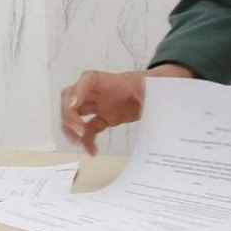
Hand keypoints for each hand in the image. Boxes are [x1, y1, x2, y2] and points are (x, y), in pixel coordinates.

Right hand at [60, 64, 194, 154]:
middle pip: (71, 97)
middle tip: (79, 131)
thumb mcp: (152, 88)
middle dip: (69, 114)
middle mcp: (99, 92)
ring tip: (80, 143)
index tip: (74, 104)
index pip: (87, 79)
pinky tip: (93, 151)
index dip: (77, 90)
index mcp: (109, 81)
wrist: (160, 93)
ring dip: (71, 128)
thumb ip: (146, 93)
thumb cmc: (154, 86)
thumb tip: (141, 101)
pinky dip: (87, 141)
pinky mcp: (104, 118)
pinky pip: (89, 129)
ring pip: (74, 114)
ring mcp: (100, 105)